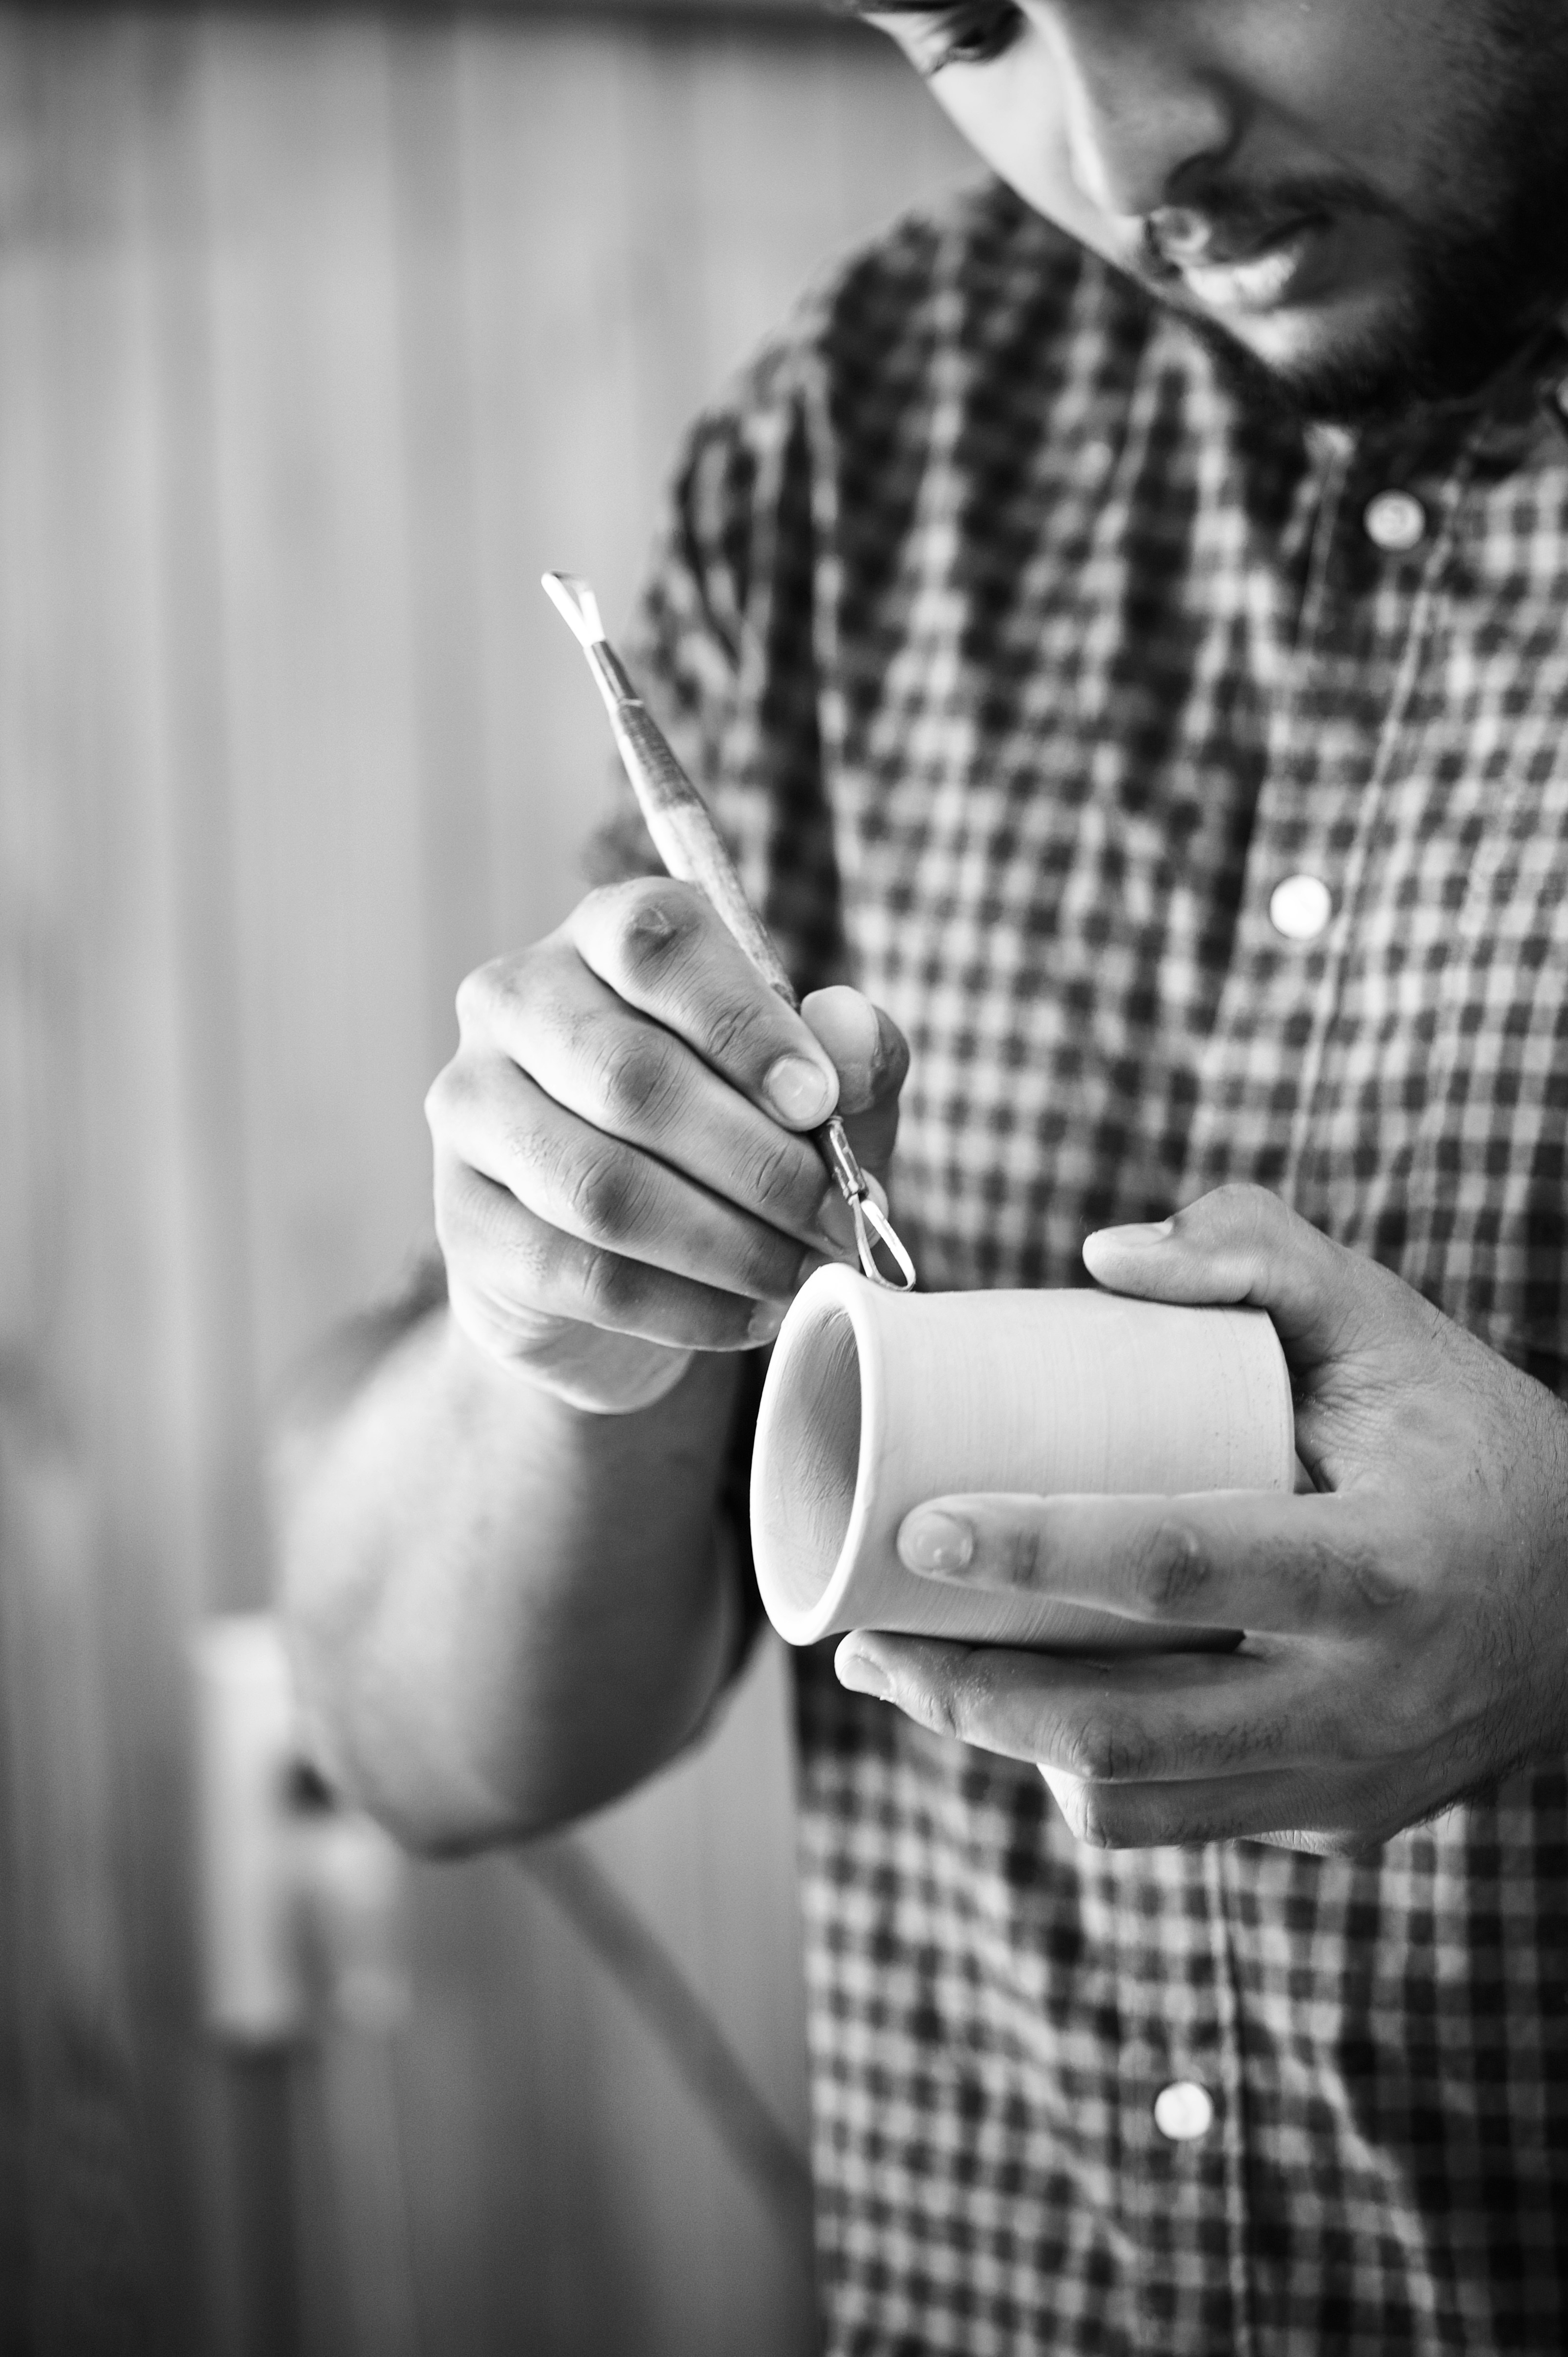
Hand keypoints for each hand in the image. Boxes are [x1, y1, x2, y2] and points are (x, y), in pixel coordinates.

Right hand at [426, 879, 907, 1412]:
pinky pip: (581, 1273)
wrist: (624, 1270)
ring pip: (603, 1187)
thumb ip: (849, 1058)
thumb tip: (853, 1033)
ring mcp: (471, 1111)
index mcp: (600, 935)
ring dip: (727, 1245)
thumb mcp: (810, 1096)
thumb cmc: (727, 1146)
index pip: (655, 944)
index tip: (819, 1103)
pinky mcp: (464, 1224)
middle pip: (631, 1076)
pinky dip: (685, 1307)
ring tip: (802, 1276)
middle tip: (838, 1220)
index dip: (744, 1025)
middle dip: (758, 1163)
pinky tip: (750, 1317)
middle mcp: (513, 1001)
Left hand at [834, 1184, 1567, 1854]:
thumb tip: (1099, 1255)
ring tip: (910, 1671)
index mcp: (1380, 1565)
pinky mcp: (1334, 1823)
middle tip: (857, 1637)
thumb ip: (1261, 1256)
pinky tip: (1029, 1708)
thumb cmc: (1474, 1441)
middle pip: (1120, 1732)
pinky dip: (1085, 1769)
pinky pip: (1179, 1818)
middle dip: (965, 1694)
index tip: (919, 1526)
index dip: (1038, 1550)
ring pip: (1131, 1804)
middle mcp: (1362, 1700)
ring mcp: (1347, 1783)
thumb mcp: (1395, 1325)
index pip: (1180, 1564)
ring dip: (1000, 1745)